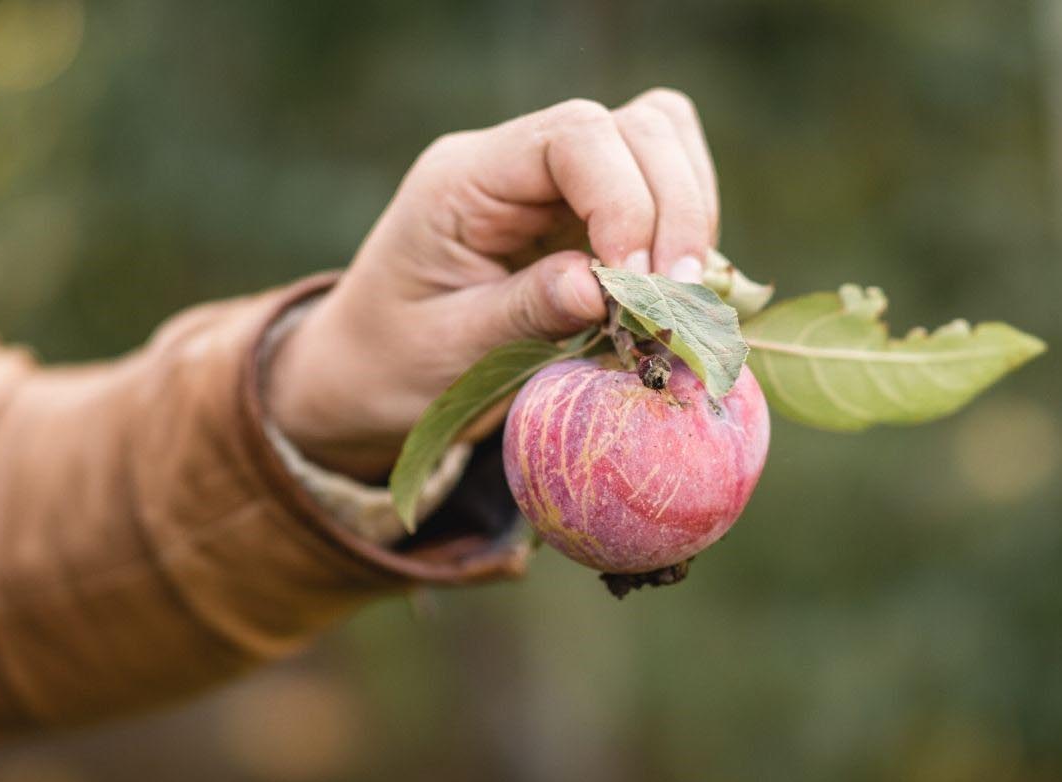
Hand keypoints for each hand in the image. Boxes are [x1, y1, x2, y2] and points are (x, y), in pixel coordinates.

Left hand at [265, 91, 719, 481]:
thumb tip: (604, 286)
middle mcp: (521, 163)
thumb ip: (525, 311)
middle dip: (674, 209)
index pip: (575, 137)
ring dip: (691, 217)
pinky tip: (674, 300)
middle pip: (638, 128)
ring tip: (679, 299)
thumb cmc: (395, 362)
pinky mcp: (596, 217)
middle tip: (676, 299)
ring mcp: (563, 186)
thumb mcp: (448, 349)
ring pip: (665, 145)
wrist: (371, 374)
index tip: (640, 283)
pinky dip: (690, 241)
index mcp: (467, 178)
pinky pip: (670, 194)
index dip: (626, 201)